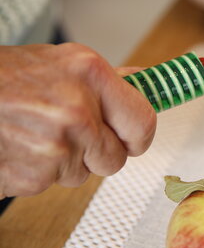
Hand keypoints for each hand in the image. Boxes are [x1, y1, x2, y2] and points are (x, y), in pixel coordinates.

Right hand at [0, 43, 155, 197]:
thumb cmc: (7, 77)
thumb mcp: (63, 63)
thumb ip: (108, 79)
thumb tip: (145, 81)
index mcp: (91, 76)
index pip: (143, 123)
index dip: (139, 136)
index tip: (132, 138)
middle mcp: (78, 112)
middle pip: (115, 158)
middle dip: (98, 152)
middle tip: (73, 133)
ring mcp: (56, 147)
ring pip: (82, 174)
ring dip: (66, 161)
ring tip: (36, 133)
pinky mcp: (33, 176)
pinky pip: (52, 183)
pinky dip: (39, 172)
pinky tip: (20, 146)